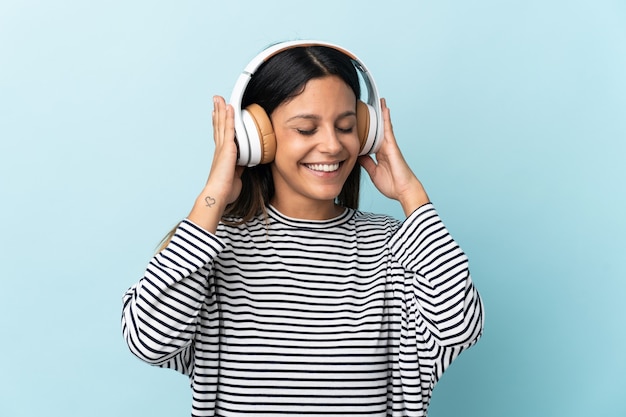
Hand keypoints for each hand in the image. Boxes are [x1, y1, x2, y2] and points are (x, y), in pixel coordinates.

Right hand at [187, 96, 242, 231]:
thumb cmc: (225, 190)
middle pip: (218, 126)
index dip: (218, 124)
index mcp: (221, 156)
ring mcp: (223, 147)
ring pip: (223, 124)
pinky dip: (229, 117)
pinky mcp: (228, 148)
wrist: (219, 193)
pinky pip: (230, 129)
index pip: (220, 135)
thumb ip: (238, 167)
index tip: (217, 114)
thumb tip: (243, 164)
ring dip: (221, 110)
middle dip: (217, 112)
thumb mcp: (235, 176)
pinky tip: (229, 108)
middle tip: (216, 100)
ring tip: (219, 99)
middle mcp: (220, 149)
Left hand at [358, 98, 428, 215]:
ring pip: (384, 126)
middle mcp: (385, 147)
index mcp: (379, 154)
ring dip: (382, 114)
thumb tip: (358, 155)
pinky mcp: (393, 146)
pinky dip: (386, 119)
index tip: (360, 122)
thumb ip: (366, 163)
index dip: (366, 130)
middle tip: (369, 106)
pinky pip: (388, 129)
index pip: (371, 138)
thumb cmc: (392, 184)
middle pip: (378, 129)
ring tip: (379, 101)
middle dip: (375, 119)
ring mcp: (390, 145)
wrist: (404, 190)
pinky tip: (385, 109)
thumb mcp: (373, 172)